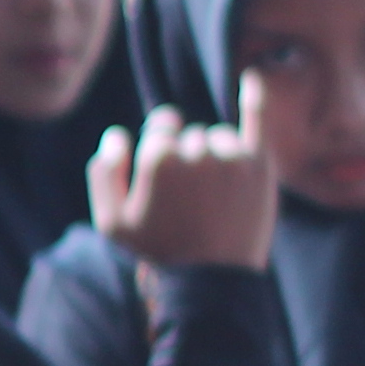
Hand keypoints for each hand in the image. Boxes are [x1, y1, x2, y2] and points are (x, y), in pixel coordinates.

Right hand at [93, 75, 278, 270]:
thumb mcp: (111, 223)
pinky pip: (258, 122)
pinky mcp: (260, 168)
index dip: (162, 154)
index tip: (167, 180)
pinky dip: (255, 99)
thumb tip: (116, 136)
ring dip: (216, 157)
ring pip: (220, 139)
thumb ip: (104, 173)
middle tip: (191, 202)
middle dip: (189, 159)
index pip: (162, 129)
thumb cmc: (157, 255)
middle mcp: (196, 150)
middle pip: (192, 135)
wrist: (211, 287)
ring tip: (214, 200)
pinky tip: (253, 78)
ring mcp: (232, 157)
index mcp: (157, 158)